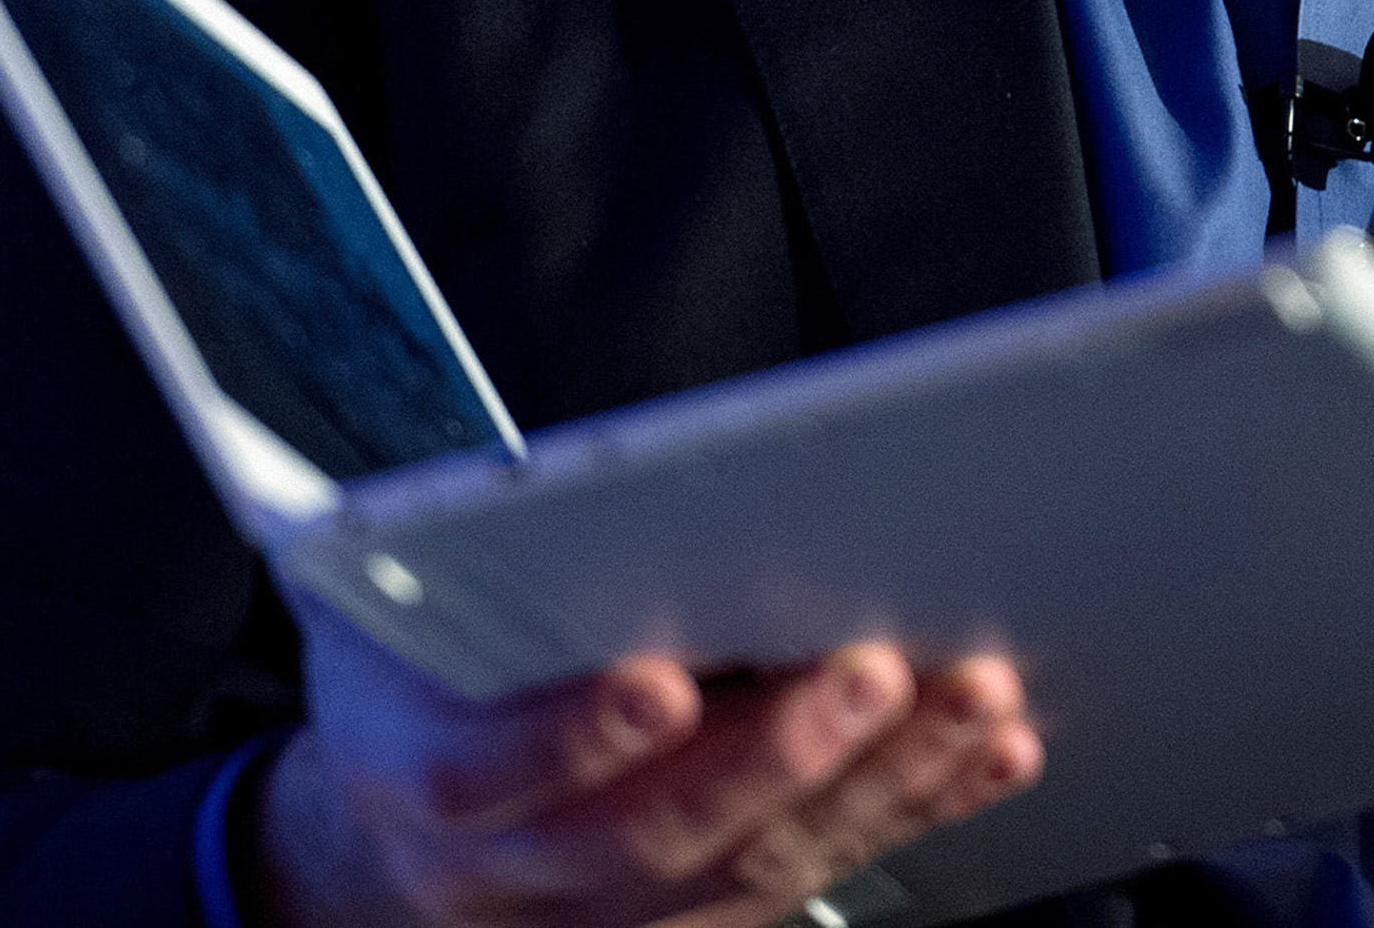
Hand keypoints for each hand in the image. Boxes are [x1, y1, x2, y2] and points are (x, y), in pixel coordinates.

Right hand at [252, 607, 1040, 927]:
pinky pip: (818, 872)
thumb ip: (450, 560)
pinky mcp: (700, 917)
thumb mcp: (388, 601)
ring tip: (968, 698)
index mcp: (423, 770)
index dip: (575, 738)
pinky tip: (985, 752)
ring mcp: (615, 911)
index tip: (659, 686)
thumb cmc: (412, 674)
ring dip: (881, 780)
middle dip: (774, 755)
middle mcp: (518, 869)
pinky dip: (914, 808)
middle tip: (872, 674)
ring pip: (756, 864)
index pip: (486, 771)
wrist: (390, 828)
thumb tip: (526, 488)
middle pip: (652, 834)